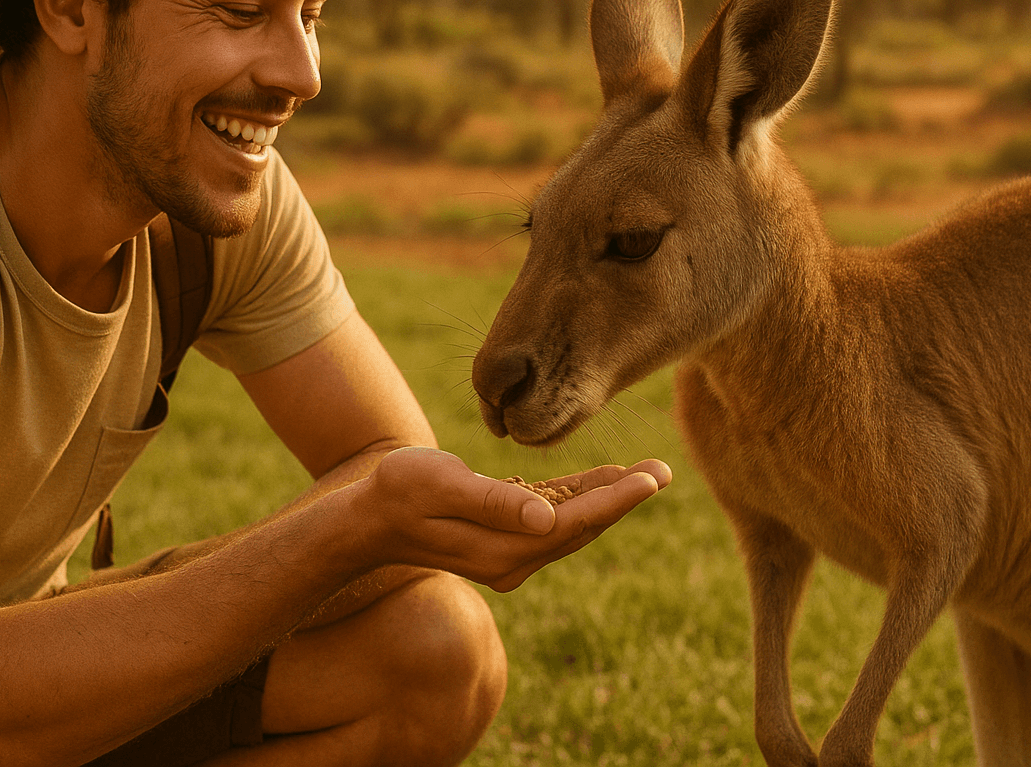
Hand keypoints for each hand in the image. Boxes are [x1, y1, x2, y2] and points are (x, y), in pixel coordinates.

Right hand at [354, 447, 671, 591]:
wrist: (367, 519)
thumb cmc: (399, 491)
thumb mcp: (440, 485)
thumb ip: (493, 501)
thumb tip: (546, 520)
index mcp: (503, 549)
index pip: (573, 523)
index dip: (615, 499)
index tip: (651, 478)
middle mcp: (513, 561)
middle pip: (581, 528)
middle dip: (623, 499)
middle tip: (663, 470)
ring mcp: (509, 556)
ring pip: (572, 526)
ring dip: (607, 499)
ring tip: (645, 474)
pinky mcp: (504, 543)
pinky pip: (552, 522)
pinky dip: (579, 500)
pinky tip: (601, 481)